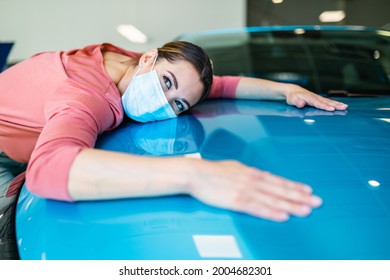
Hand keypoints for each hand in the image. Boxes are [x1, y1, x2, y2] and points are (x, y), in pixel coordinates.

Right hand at [189, 159, 321, 221]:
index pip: (278, 181)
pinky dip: (272, 212)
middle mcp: (253, 181)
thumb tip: (262, 176)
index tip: (308, 190)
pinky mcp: (237, 201)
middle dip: (300, 197)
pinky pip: (258, 208)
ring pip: (273, 199)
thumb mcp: (234, 167)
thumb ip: (249, 173)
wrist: (196, 174)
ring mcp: (246, 191)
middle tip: (317, 202)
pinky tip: (283, 216)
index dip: (294, 186)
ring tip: (306, 210)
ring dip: (291, 205)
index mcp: (251, 173)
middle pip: (280, 190)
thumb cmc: (212, 171)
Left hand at [285, 84, 347, 110]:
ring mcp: (318, 97)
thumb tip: (301, 104)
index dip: (324, 106)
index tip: (331, 109)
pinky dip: (334, 103)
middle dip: (335, 105)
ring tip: (345, 106)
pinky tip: (340, 105)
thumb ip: (297, 102)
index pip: (318, 103)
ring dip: (337, 103)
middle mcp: (315, 97)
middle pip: (326, 102)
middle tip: (344, 107)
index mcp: (309, 98)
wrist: (293, 90)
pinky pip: (328, 101)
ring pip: (329, 101)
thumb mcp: (292, 100)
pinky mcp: (319, 99)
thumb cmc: (292, 97)